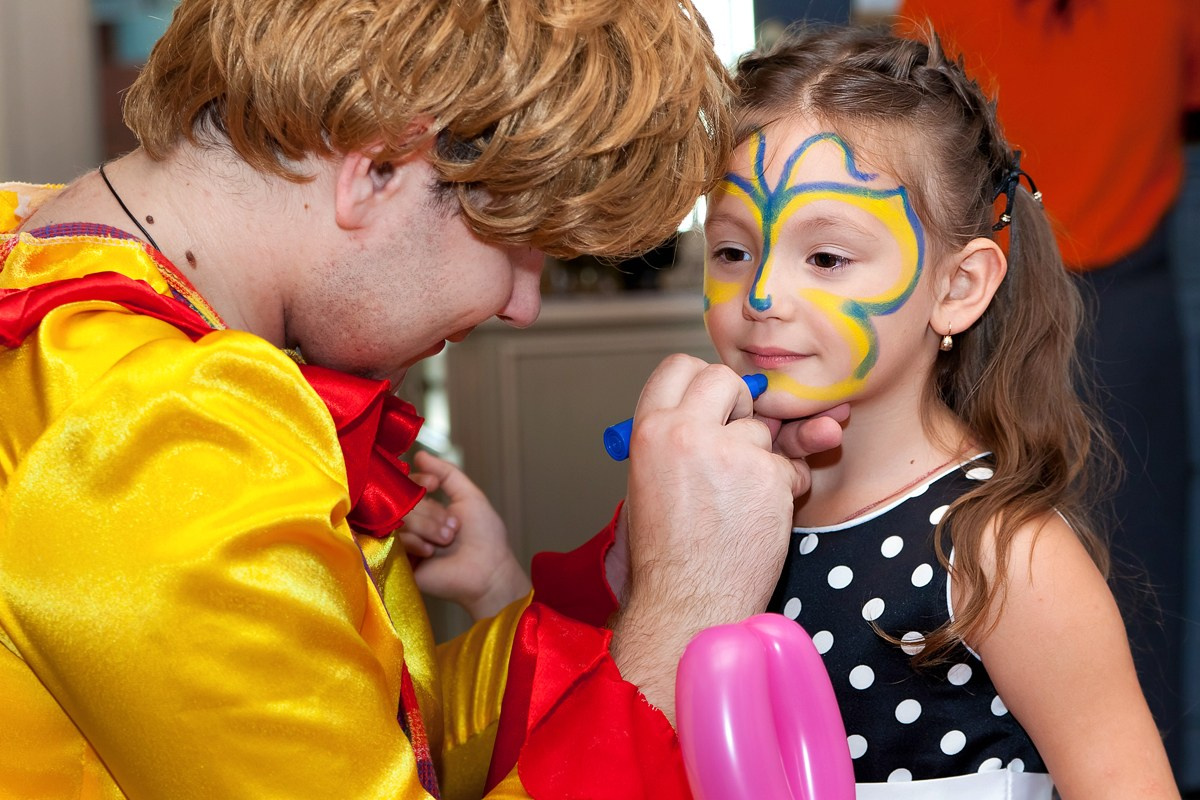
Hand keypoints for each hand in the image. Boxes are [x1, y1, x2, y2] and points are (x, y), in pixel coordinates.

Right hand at [403, 451, 530, 620]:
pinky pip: (392, 540)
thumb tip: (419, 454)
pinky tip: (430, 552)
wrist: (488, 573)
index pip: (407, 484)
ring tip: (446, 541)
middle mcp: (414, 523)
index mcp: (428, 508)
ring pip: (398, 519)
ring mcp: (405, 543)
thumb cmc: (485, 536)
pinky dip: (414, 542)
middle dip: (430, 512)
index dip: (418, 480)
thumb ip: (447, 473)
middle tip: (452, 529)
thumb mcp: (469, 496)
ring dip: (426, 527)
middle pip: (403, 502)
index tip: (434, 483)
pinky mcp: (398, 562)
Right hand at [609, 355, 842, 721]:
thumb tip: (719, 412)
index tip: (712, 402)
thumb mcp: (648, 481)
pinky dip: (786, 487)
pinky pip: (791, 464)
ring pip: (763, 430)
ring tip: (739, 499)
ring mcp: (731, 453)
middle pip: (725, 379)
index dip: (700, 382)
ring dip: (763, 457)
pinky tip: (760, 515)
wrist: (687, 605)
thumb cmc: (667, 555)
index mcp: (649, 431)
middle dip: (739, 406)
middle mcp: (687, 433)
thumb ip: (677, 439)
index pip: (678, 366)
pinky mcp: (769, 477)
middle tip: (733, 439)